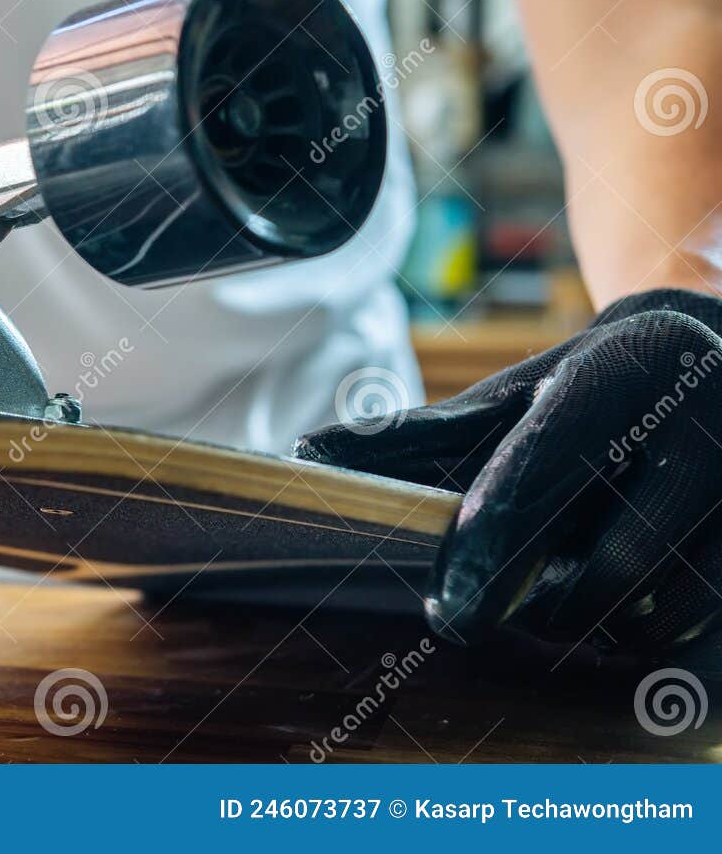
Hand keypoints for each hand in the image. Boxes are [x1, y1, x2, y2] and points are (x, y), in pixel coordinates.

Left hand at [295, 289, 721, 658]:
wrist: (715, 357)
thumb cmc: (586, 387)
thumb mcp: (509, 395)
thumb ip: (417, 435)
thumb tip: (310, 452)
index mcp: (624, 372)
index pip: (549, 466)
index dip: (494, 541)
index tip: (449, 609)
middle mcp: (708, 423)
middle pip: (617, 565)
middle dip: (547, 605)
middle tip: (503, 607)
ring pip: (671, 609)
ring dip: (605, 627)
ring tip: (572, 594)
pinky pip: (713, 627)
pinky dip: (659, 632)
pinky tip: (631, 600)